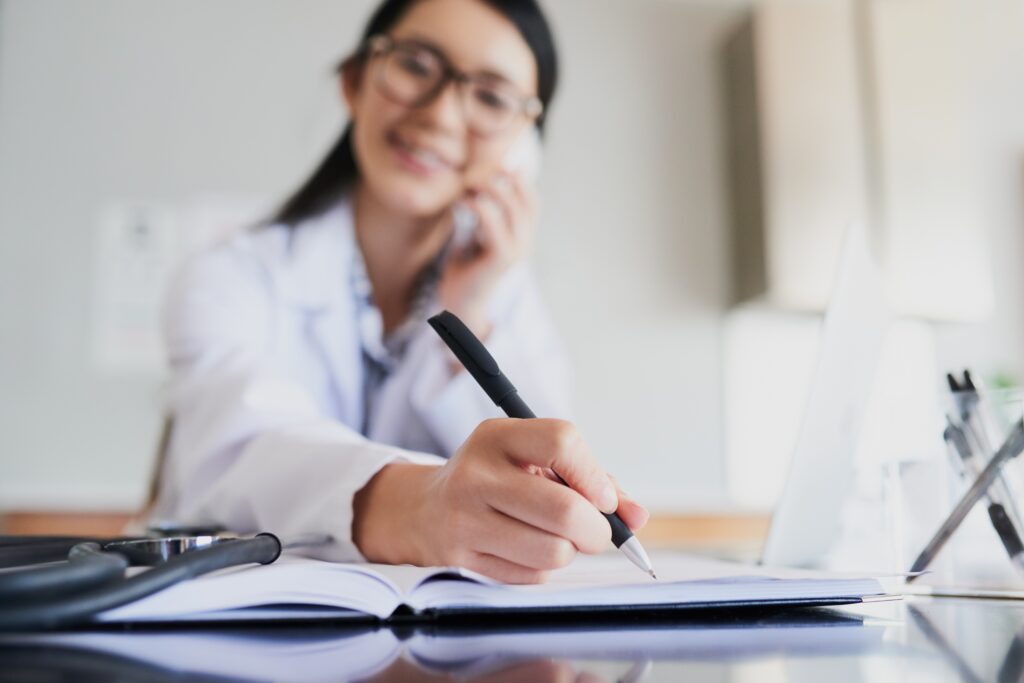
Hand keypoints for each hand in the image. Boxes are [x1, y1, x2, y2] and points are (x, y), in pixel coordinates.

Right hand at [352, 419, 648, 583]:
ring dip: (571, 551)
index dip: (594, 475)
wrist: (424, 508)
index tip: (601, 497)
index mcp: (496, 436)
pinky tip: (528, 550)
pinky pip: (533, 576)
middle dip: (596, 529)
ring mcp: (465, 520)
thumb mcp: (533, 458)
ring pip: (554, 551)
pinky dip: (546, 568)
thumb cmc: (495, 478)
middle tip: (594, 530)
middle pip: (563, 509)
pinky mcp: (463, 560)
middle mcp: (476, 475)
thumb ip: (592, 479)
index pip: (562, 442)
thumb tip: (636, 516)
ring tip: (558, 538)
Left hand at [437, 171, 536, 338]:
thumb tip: (481, 182)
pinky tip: (461, 202)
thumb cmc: (466, 268)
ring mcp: (516, 251)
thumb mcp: (477, 234)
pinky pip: (494, 224)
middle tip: (474, 172)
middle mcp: (525, 243)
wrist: (460, 304)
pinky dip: (478, 207)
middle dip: (500, 179)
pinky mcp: (501, 259)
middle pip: (525, 200)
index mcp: (523, 236)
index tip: (494, 166)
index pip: (532, 200)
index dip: (519, 179)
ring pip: (513, 208)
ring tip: (466, 184)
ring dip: (489, 189)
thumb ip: (484, 212)